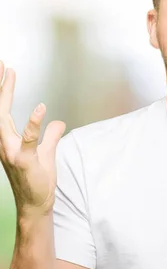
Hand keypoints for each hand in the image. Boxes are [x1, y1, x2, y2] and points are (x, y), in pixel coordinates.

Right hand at [0, 61, 64, 216]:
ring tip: (9, 75)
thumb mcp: (46, 152)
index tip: (4, 69)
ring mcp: (11, 151)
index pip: (2, 110)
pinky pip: (29, 139)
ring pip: (3, 120)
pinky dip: (33, 123)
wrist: (36, 203)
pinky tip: (40, 107)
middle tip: (1, 65)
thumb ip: (50, 136)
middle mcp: (3, 143)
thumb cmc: (38, 179)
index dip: (2, 90)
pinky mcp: (25, 160)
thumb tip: (58, 123)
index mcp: (7, 139)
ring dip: (4, 96)